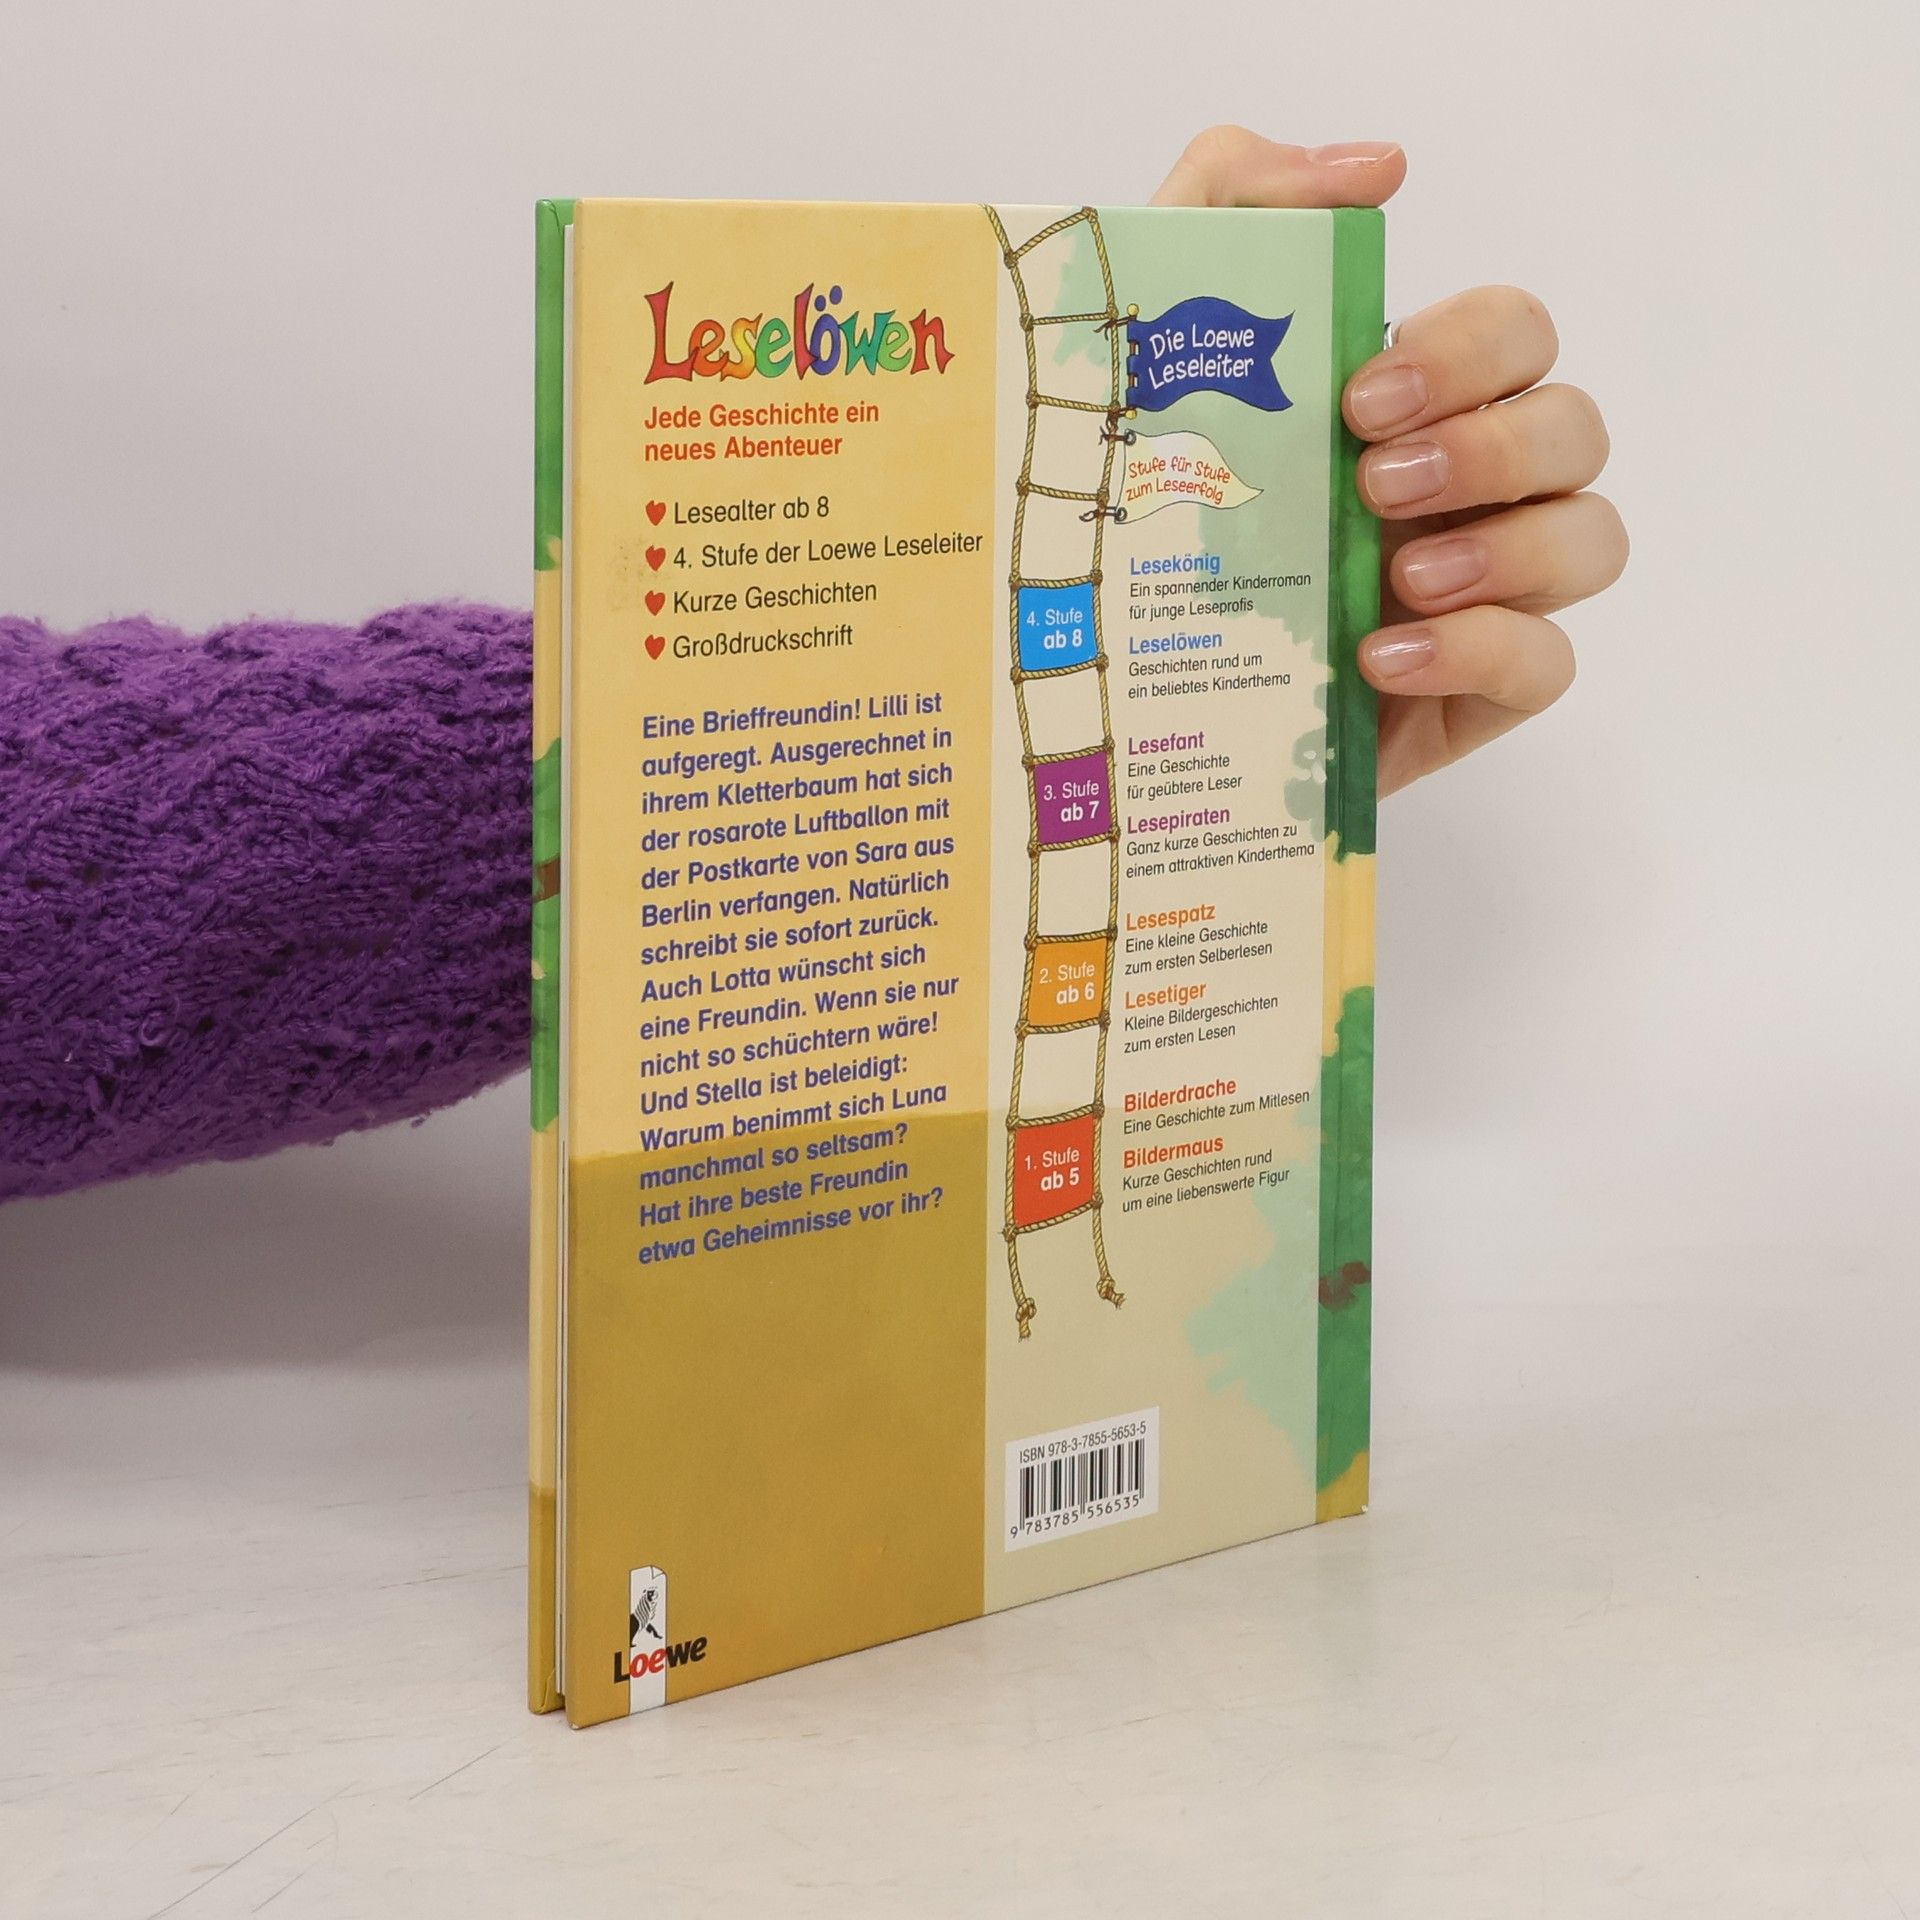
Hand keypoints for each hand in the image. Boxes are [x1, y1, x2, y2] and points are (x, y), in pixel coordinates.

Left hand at [1153, 127, 1626, 794]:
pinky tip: (1383, 659)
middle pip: (1574, 428)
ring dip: (1510, 548)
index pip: (1516, 334)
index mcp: (1418, 404)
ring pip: (1592, 539)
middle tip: (1373, 484)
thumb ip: (1235, 201)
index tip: (1359, 398)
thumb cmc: (1153, 507)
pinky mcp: (1474, 693)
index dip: (1467, 353)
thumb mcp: (1154, 339)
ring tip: (1396, 577)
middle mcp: (1470, 489)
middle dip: (1489, 447)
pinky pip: (1548, 664)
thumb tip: (1377, 167)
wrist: (1123, 676)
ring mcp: (1485, 590)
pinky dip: (1482, 652)